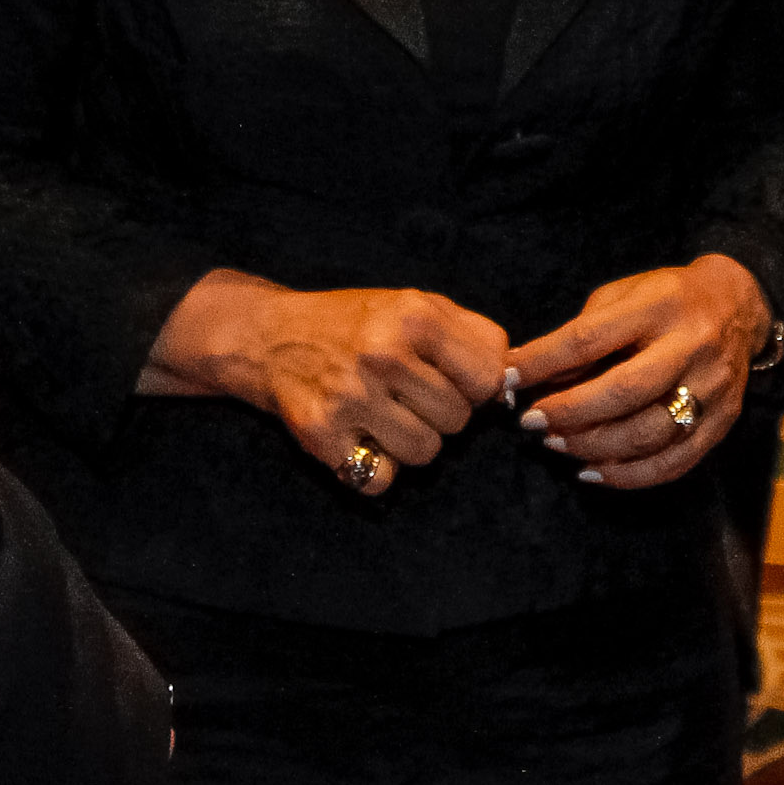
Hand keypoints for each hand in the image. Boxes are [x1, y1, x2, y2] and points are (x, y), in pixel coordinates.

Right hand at [139, 269, 510, 495]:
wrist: (270, 335)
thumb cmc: (357, 322)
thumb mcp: (417, 304)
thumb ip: (475, 335)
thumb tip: (512, 383)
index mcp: (415, 316)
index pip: (488, 379)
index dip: (474, 385)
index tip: (450, 378)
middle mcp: (383, 354)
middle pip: (458, 421)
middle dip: (441, 412)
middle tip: (408, 394)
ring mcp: (350, 397)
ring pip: (425, 454)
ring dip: (411, 442)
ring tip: (385, 414)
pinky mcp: (321, 435)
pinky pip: (379, 480)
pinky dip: (375, 469)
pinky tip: (361, 438)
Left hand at [505, 254, 772, 489]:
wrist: (739, 307)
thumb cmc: (665, 299)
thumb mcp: (624, 295)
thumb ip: (584, 333)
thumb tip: (535, 378)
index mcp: (660, 306)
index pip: (590, 338)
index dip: (543, 361)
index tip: (507, 377)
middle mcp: (691, 346)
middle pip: (623, 391)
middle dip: (569, 412)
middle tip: (532, 422)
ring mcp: (712, 388)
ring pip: (648, 434)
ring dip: (593, 446)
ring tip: (557, 444)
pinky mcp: (723, 423)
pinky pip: (673, 463)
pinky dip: (628, 476)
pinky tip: (593, 472)